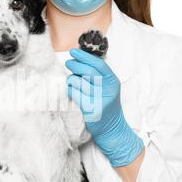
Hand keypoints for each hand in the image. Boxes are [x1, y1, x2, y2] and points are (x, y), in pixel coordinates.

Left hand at [66, 49, 143, 166]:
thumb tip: (80, 59)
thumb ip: (98, 75)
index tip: (74, 51)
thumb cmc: (106, 105)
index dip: (85, 56)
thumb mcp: (108, 88)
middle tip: (69, 63)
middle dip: (75, 65)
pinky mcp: (90, 110)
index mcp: (113, 82)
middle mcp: (108, 90)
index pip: (99, 64)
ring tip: (72, 81)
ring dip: (71, 79)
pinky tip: (71, 91)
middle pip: (88, 72)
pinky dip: (70, 90)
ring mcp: (100, 100)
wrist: (112, 130)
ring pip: (78, 82)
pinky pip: (74, 94)